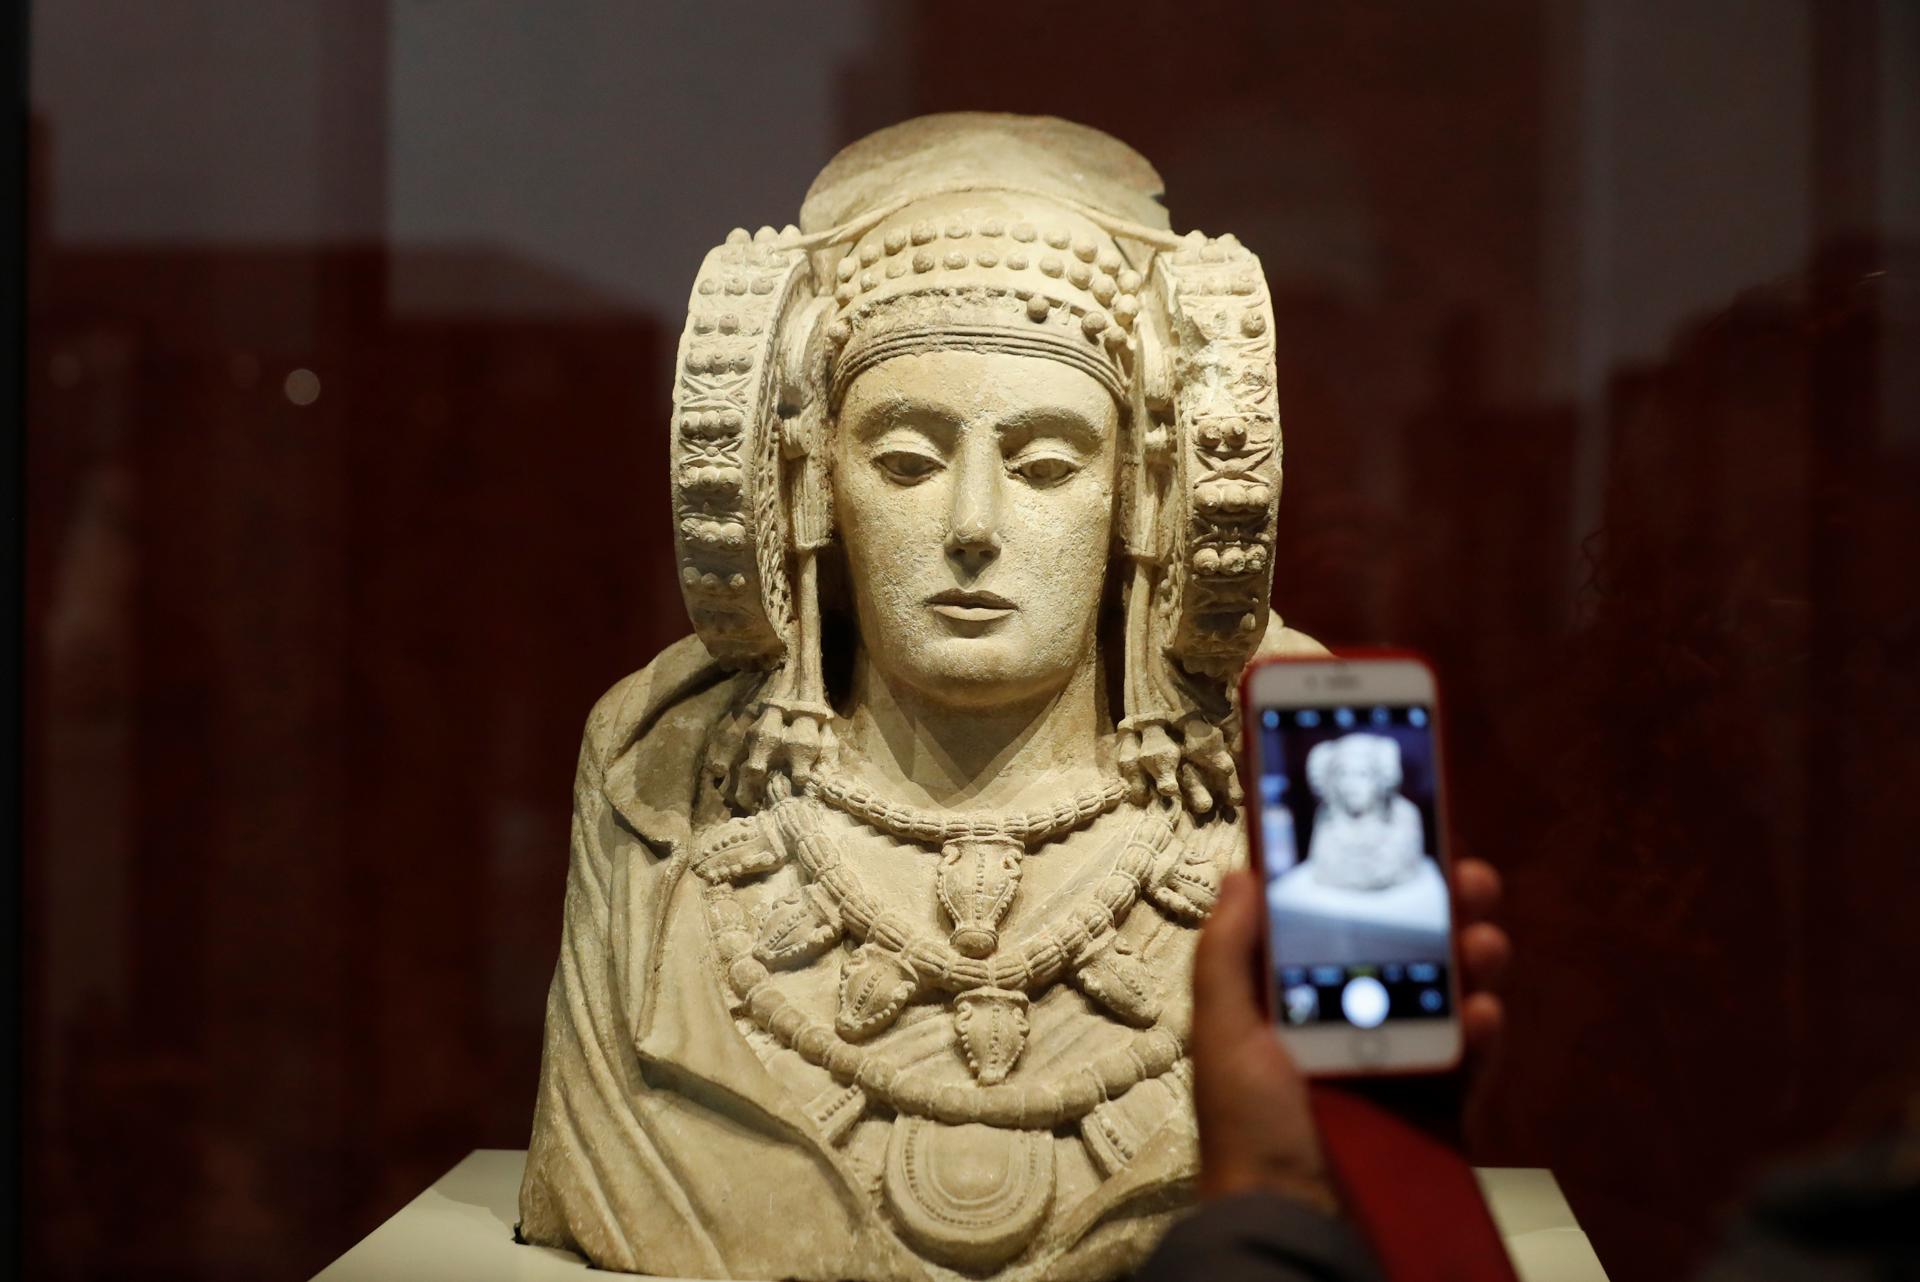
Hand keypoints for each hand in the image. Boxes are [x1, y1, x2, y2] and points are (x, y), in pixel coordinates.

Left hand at [1189, 859, 1510, 1207]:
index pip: (1339, 924)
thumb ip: (1230, 953)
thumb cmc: (1250, 1126)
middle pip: (1408, 948)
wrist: (1296, 1222)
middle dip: (1444, 907)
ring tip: (1484, 942)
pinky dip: (1483, 1034)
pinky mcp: (1438, 1106)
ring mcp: (1401, 1062)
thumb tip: (1245, 873)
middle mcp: (1352, 1021)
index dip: (1372, 882)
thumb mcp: (1224, 1032)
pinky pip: (1471, 1060)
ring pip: (1450, 993)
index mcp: (1296, 999)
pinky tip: (1484, 1014)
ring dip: (1474, 958)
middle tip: (1470, 878)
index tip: (1403, 841)